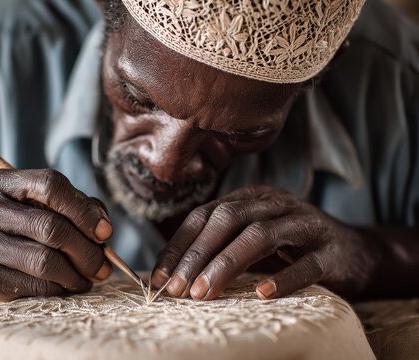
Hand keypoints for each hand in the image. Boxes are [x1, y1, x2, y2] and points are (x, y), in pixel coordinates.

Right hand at [0, 169, 113, 302]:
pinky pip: (34, 286)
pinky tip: (66, 286)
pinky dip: (59, 289)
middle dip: (86, 250)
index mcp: (0, 181)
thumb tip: (103, 230)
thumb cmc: (27, 226)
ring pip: (44, 260)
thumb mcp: (49, 206)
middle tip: (104, 266)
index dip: (84, 210)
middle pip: (50, 227)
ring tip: (89, 278)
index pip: (50, 185)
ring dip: (76, 274)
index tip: (105, 232)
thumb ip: (80, 206)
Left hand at [151, 185, 377, 299]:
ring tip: (204, 293)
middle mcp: (276, 204)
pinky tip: (262, 295)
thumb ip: (221, 245)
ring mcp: (305, 225)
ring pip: (261, 236)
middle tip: (178, 289)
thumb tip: (172, 272)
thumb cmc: (292, 248)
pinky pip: (306, 264)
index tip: (160, 277)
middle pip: (228, 219)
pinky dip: (282, 279)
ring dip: (227, 264)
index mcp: (252, 197)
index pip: (205, 214)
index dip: (180, 245)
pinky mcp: (331, 252)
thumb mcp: (253, 238)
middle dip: (197, 254)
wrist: (354, 252)